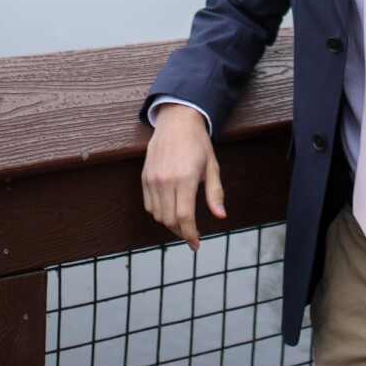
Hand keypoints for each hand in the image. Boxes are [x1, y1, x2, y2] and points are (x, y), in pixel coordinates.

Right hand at [141, 103, 225, 249]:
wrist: (177, 121)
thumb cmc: (198, 143)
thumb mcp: (212, 166)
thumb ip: (215, 193)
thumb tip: (220, 216)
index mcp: (185, 178)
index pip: (184, 217)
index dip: (190, 235)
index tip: (195, 244)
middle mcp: (166, 180)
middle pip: (169, 220)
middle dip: (181, 232)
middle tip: (191, 233)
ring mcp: (152, 179)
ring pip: (157, 215)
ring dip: (169, 223)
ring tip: (182, 221)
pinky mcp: (144, 177)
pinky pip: (149, 205)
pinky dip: (158, 212)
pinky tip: (170, 208)